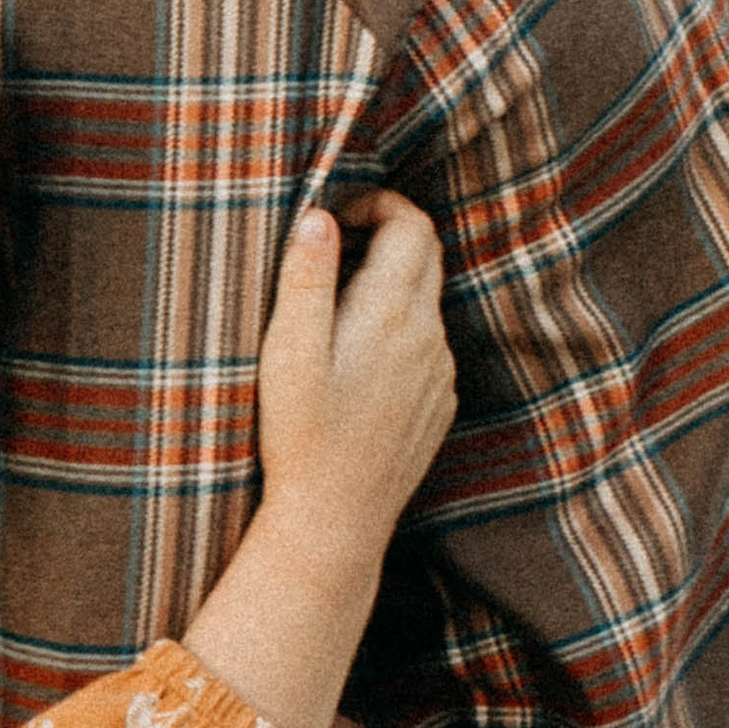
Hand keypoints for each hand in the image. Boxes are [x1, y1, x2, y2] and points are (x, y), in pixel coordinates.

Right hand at [256, 193, 455, 550]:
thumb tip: (319, 215)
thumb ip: (306, 278)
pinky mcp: (439, 402)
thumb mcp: (288, 354)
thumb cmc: (301, 439)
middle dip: (382, 235)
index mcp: (392, 315)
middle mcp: (429, 337)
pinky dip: (395, 328)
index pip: (412, 225)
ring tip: (327, 313)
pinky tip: (351, 362)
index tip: (333, 219)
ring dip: (385, 285)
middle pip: (426, 254)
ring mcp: (440, 372)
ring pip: (424, 299)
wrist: (336, 523)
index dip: (376, 204)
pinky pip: (425, 343)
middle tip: (327, 253)